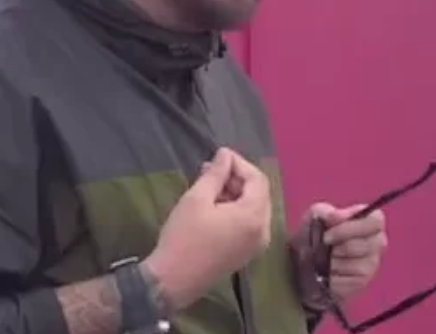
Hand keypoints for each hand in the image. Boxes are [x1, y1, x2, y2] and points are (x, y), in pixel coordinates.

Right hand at [143, 147, 271, 310]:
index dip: (239, 163)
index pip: (257, 179)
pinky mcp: (246, 254)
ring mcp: (256, 245)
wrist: (173, 280)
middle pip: (258, 194)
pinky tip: (214, 205)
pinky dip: (235, 209)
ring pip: (253, 208)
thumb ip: (215, 174)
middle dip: (237, 177)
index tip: (217, 155)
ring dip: (235, 193)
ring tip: (209, 185)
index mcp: (253, 216)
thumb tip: (225, 155)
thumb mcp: (197, 199)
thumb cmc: (184, 236)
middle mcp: (262, 231)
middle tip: (211, 168)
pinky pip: (248, 223)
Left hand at [293, 203, 387, 304]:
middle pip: (364, 244)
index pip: (375, 221)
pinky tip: (326, 270)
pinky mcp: (362, 282)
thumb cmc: (316, 233)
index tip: (329, 227)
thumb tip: (333, 216)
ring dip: (333, 260)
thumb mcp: (316, 215)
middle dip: (338, 244)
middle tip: (324, 243)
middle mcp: (377, 242)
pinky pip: (348, 280)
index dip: (351, 225)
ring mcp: (372, 264)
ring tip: (324, 256)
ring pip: (355, 263)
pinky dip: (332, 274)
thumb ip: (325, 211)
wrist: (305, 260)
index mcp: (370, 221)